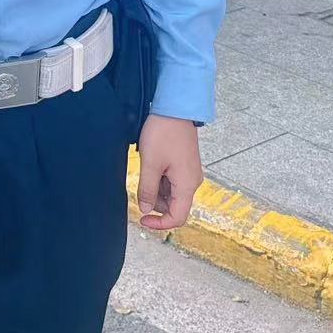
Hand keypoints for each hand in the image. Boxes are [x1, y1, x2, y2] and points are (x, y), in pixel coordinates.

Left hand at [135, 115, 203, 231]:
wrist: (175, 108)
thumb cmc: (164, 133)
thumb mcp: (150, 163)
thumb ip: (147, 190)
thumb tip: (146, 209)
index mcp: (187, 185)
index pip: (177, 217)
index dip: (159, 223)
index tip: (143, 220)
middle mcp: (192, 181)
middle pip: (174, 205)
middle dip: (155, 202)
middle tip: (140, 185)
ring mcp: (189, 173)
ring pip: (171, 193)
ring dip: (156, 189)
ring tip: (147, 169)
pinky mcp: (185, 165)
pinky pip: (172, 181)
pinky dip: (160, 179)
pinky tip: (151, 164)